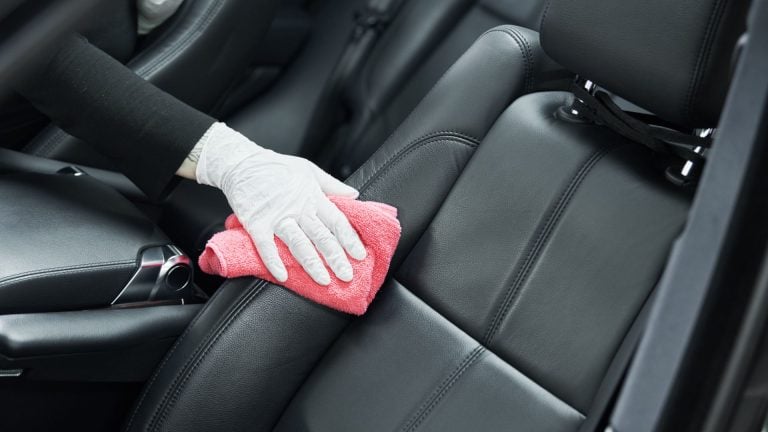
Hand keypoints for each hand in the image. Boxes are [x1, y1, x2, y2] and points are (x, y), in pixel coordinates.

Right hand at [193, 122, 365, 284]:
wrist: (243, 163)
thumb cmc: (277, 166)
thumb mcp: (309, 170)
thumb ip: (332, 185)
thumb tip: (354, 194)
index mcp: (313, 198)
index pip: (336, 221)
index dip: (349, 239)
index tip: (360, 255)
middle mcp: (298, 209)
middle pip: (321, 236)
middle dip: (335, 258)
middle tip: (347, 276)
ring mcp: (277, 217)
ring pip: (298, 243)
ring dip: (312, 264)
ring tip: (323, 280)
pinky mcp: (257, 223)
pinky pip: (266, 246)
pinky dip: (274, 261)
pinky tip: (283, 276)